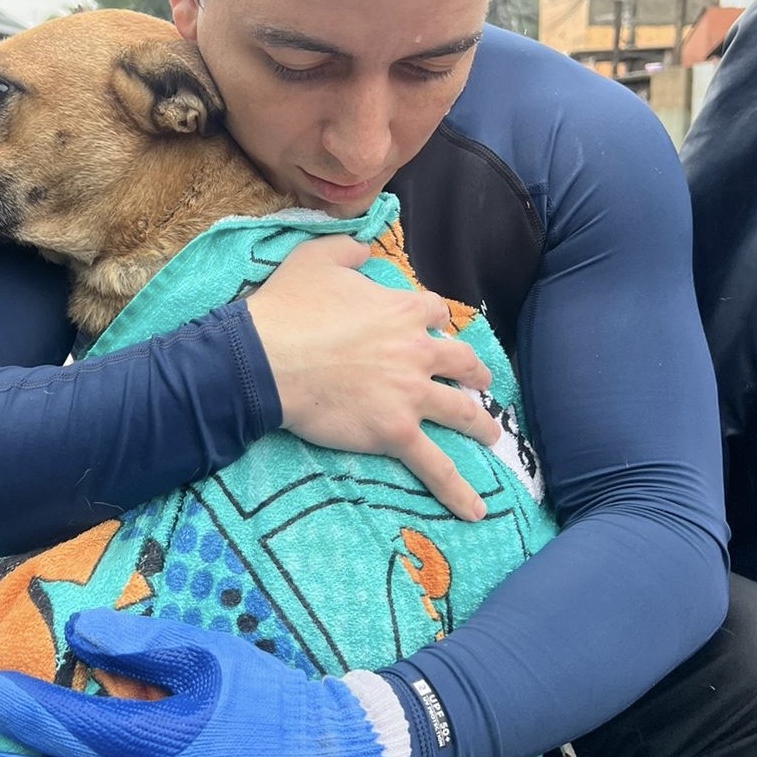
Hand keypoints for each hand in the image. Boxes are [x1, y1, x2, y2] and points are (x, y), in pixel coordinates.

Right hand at [246, 235, 498, 520]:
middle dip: (475, 373)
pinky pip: (435, 466)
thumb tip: (364, 246)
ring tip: (490, 435)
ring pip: (461, 411)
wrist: (266, 360)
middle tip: (480, 382)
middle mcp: (417, 350)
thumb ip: (348, 249)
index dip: (436, 321)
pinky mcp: (396, 432)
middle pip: (462, 361)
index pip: (436, 313)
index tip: (434, 329)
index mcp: (403, 309)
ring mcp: (411, 395)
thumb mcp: (317, 257)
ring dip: (480, 424)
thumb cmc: (288, 308)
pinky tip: (475, 509)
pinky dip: (457, 490)